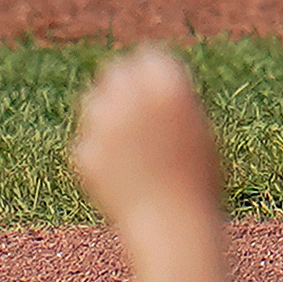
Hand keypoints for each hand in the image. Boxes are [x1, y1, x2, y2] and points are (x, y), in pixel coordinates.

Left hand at [68, 45, 223, 232]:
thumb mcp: (197, 129)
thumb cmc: (198, 180)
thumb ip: (170, 101)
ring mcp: (103, 124)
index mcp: (169, 86)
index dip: (153, 72)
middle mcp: (132, 98)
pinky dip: (101, 150)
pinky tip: (122, 173)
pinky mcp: (84, 150)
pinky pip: (89, 138)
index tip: (156, 89)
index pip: (149, 56)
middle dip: (124, 85)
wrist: (172, 225)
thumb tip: (144, 78)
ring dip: (107, 113)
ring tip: (131, 145)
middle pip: (116, 72)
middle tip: (136, 109)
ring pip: (94, 100)